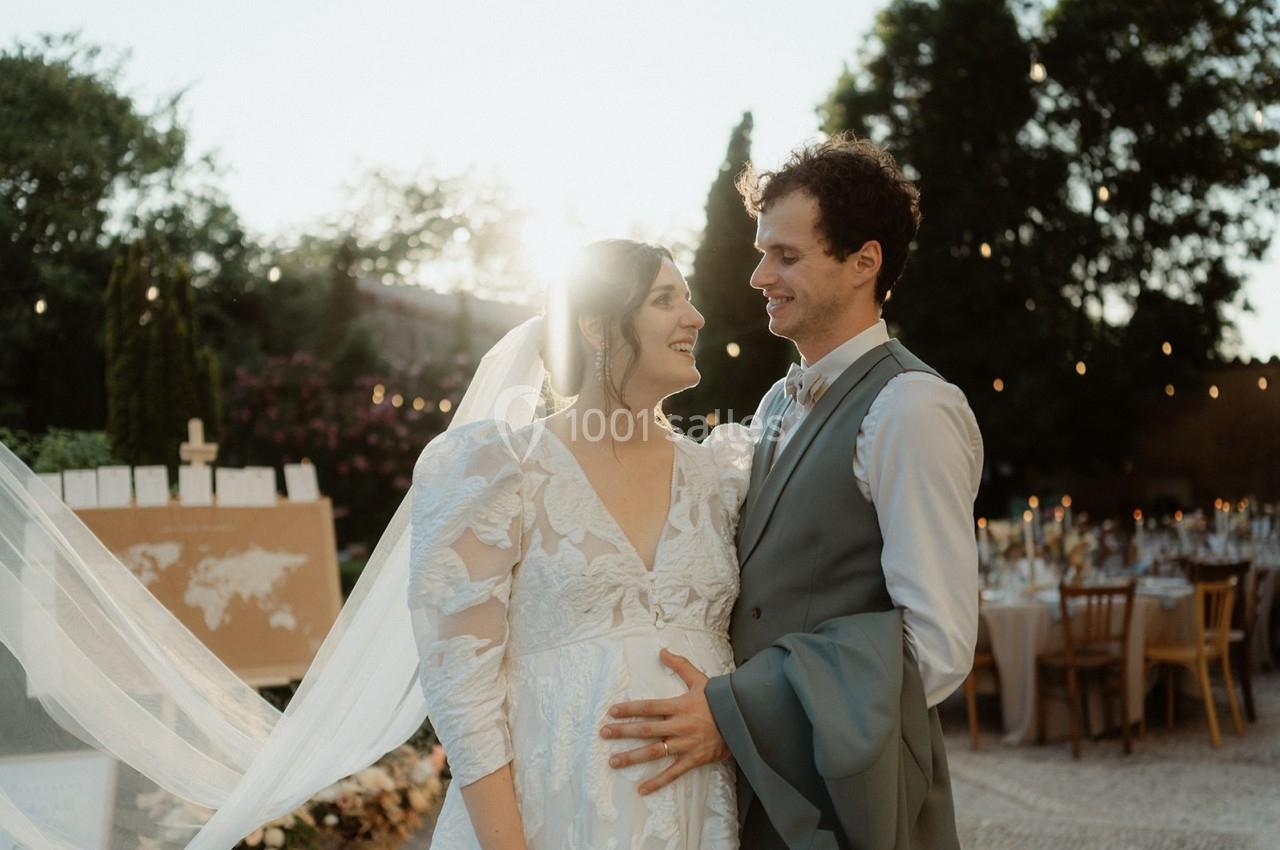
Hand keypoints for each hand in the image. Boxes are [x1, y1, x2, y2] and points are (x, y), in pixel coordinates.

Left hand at [599, 648, 730, 794]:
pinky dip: (657, 782)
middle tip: (604, 733)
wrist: (744, 720)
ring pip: (655, 752)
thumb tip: (662, 651)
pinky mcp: (694, 759)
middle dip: (623, 731)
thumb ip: (680, 665)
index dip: (629, 709)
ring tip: (613, 762)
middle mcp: (680, 725)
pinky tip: (642, 788)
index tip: (612, 711)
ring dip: (632, 757)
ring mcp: (686, 744)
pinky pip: (673, 773)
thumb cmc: (720, 700)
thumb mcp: (700, 679)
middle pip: (646, 730)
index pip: (648, 707)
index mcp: (679, 706)